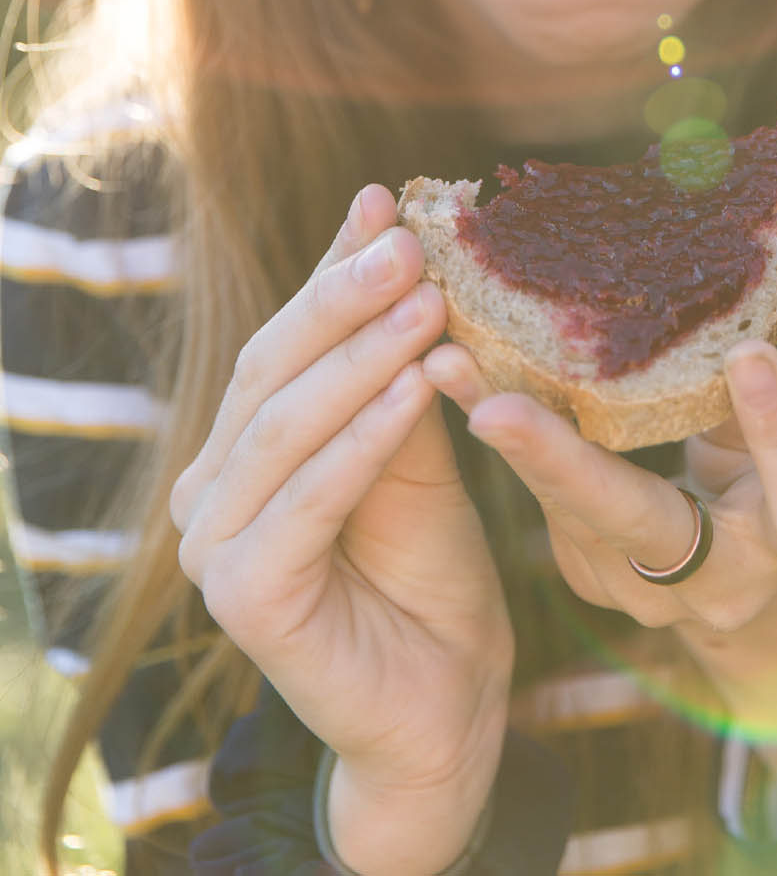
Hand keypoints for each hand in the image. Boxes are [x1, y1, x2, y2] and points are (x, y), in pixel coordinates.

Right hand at [171, 187, 512, 872]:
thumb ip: (393, 354)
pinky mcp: (245, 598)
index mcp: (237, 451)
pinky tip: (416, 386)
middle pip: (273, 373)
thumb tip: (388, 225)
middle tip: (411, 241)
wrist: (446, 697)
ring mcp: (213, 549)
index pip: (282, 341)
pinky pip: (309, 499)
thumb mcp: (416, 437)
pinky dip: (364, 437)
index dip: (331, 269)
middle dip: (344, 300)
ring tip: (428, 301)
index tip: (384, 201)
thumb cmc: (429, 564)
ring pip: (287, 427)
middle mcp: (209, 494)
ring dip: (361, 358)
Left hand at [426, 337, 776, 817]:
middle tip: (492, 410)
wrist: (763, 614)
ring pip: (566, 507)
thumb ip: (757, 406)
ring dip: (504, 436)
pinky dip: (507, 439)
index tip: (750, 353)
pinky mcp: (590, 576)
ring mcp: (644, 594)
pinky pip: (545, 497)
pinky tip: (457, 379)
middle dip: (557, 461)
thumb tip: (724, 311)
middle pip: (638, 519)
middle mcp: (718, 584)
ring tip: (445, 363)